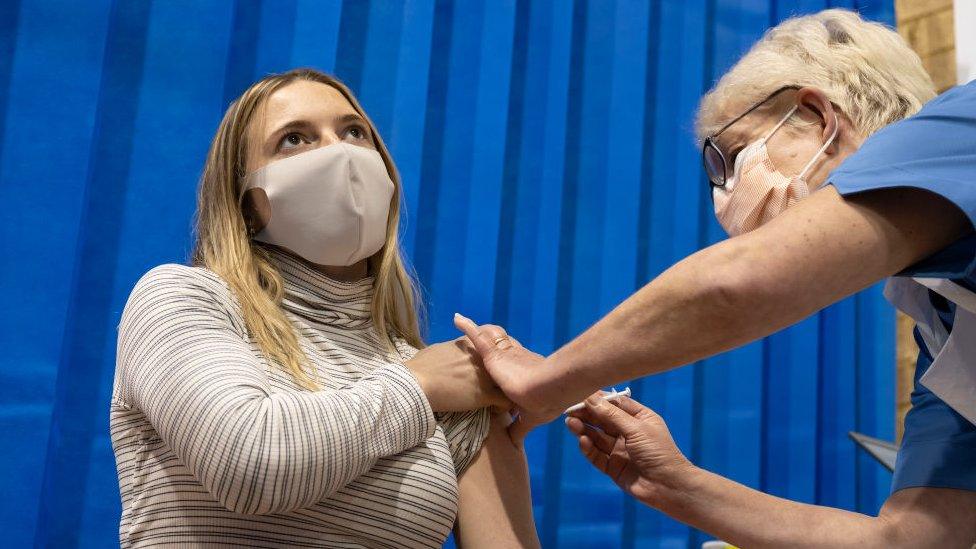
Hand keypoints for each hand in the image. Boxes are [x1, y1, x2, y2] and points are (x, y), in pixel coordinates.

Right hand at [406, 338, 511, 412]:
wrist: (417, 383)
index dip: (495, 359)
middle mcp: (483, 357)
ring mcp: (486, 376)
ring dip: (505, 391)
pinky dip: (502, 407)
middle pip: (503, 364)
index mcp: (471, 344)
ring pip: (507, 383)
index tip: (492, 368)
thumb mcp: (439, 350)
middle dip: (502, 374)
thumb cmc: (421, 366)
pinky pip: (505, 402)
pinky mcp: (485, 394)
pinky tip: (495, 410)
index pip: (493, 347)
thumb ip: (453, 350)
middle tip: (498, 384)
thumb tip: (452, 353)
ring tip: (499, 399)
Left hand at [453, 314, 556, 441]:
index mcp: (519, 375)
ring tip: (462, 327)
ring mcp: (502, 356)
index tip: (482, 376)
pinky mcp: (494, 354)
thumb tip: (514, 445)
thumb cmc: (541, 403)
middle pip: (495, 353)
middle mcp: (511, 361)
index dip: (496, 371)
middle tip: (466, 356)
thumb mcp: (530, 419)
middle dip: (485, 350)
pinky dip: (468, 327)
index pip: (504, 371)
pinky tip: (456, 319)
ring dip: (477, 334)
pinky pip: (478, 337)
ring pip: (487, 341)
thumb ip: (519, 429)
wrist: (545, 391)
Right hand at [565, 394, 693, 503]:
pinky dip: (588, 448)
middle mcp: (628, 432)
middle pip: (603, 420)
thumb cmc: (658, 452)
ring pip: (597, 437)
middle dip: (587, 414)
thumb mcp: (636, 428)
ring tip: (570, 423)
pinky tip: (582, 441)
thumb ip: (611, 415)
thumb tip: (590, 398)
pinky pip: (597, 455)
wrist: (669, 487)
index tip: (580, 394)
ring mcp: (620, 450)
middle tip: (569, 410)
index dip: (598, 399)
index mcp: (639, 418)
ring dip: (584, 430)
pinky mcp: (613, 467)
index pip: (615, 404)